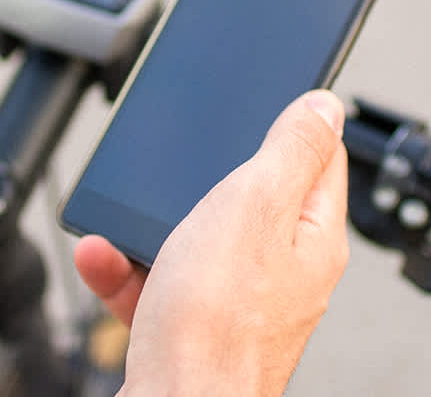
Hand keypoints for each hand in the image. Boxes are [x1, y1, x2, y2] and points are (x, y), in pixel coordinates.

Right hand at [74, 89, 350, 396]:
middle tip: (178, 165)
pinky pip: (158, 281)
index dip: (291, 124)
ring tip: (121, 219)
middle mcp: (283, 271)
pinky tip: (103, 258)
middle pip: (252, 197)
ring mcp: (238, 302)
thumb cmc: (216, 323)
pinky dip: (126, 268)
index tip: (264, 100)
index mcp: (312, 236)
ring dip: (150, 224)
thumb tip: (326, 106)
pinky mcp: (193, 329)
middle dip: (202, 177)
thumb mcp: (255, 204)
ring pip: (194, 240)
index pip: (320, 159)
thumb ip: (291, 150)